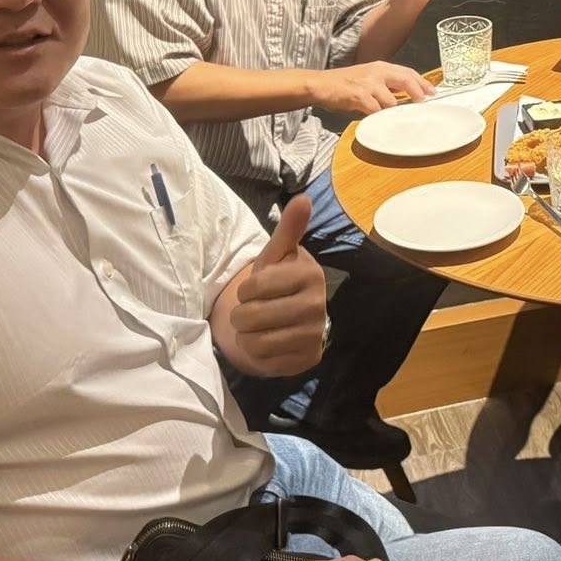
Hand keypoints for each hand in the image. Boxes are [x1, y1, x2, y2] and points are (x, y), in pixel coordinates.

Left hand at [227, 195, 328, 376]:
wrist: (286, 319)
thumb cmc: (275, 282)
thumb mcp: (276, 255)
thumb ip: (288, 229)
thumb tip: (303, 198)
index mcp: (310, 274)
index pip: (255, 286)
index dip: (245, 289)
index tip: (253, 289)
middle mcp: (318, 305)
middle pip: (253, 316)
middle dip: (241, 315)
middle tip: (250, 311)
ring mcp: (315, 334)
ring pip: (257, 341)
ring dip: (246, 336)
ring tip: (255, 328)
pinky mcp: (308, 360)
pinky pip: (266, 362)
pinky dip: (258, 355)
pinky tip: (267, 344)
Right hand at [313, 61, 434, 114]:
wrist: (321, 85)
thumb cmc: (344, 84)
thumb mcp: (368, 77)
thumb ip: (386, 84)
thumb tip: (406, 94)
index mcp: (380, 67)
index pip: (407, 72)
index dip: (422, 82)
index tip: (432, 91)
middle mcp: (376, 72)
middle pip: (406, 79)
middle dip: (418, 92)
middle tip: (424, 103)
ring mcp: (368, 84)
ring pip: (392, 100)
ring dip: (393, 111)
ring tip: (389, 114)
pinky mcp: (360, 96)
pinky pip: (376, 110)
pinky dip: (378, 116)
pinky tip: (374, 116)